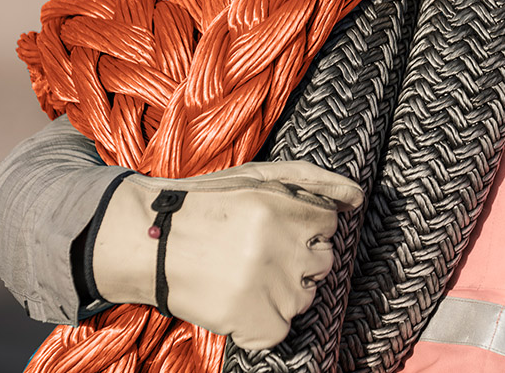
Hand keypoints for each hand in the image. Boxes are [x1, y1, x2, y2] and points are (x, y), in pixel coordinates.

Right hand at [91, 161, 363, 349]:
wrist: (148, 243)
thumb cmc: (208, 204)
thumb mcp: (258, 175)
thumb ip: (312, 181)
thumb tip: (356, 197)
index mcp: (278, 207)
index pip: (329, 222)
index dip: (305, 223)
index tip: (275, 225)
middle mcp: (276, 247)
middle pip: (324, 260)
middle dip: (299, 256)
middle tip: (258, 250)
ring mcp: (265, 289)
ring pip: (306, 296)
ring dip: (284, 289)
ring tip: (245, 273)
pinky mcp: (252, 324)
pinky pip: (283, 328)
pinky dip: (265, 321)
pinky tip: (240, 299)